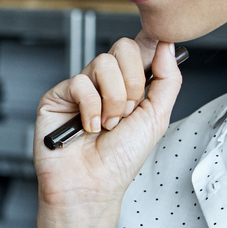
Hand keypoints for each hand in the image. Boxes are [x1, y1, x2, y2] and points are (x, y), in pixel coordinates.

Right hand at [31, 35, 182, 212]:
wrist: (92, 185)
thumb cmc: (121, 160)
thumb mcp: (156, 118)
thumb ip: (167, 80)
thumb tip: (166, 45)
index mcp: (129, 85)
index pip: (140, 49)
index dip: (150, 42)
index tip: (161, 42)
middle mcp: (105, 83)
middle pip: (123, 48)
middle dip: (133, 84)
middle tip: (128, 112)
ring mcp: (82, 87)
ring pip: (103, 63)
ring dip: (113, 101)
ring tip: (108, 124)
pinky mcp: (58, 95)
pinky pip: (80, 82)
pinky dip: (91, 109)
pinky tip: (88, 127)